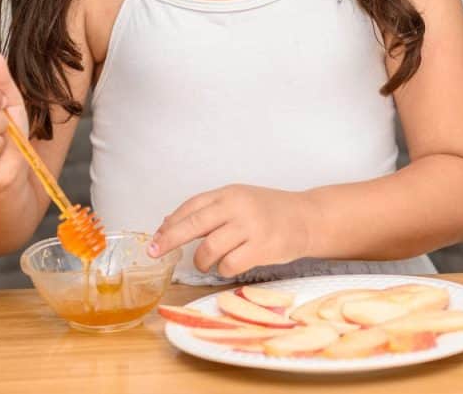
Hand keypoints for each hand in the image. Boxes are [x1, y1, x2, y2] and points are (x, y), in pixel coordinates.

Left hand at [147, 185, 317, 277]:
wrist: (308, 217)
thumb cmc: (270, 211)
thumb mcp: (239, 201)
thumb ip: (209, 211)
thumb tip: (169, 224)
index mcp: (229, 193)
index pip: (191, 206)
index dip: (170, 224)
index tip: (155, 239)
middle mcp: (238, 206)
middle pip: (193, 224)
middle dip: (169, 240)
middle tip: (155, 252)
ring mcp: (250, 227)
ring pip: (209, 249)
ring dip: (201, 261)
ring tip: (205, 263)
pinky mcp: (262, 247)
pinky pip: (229, 265)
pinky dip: (223, 270)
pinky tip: (229, 266)